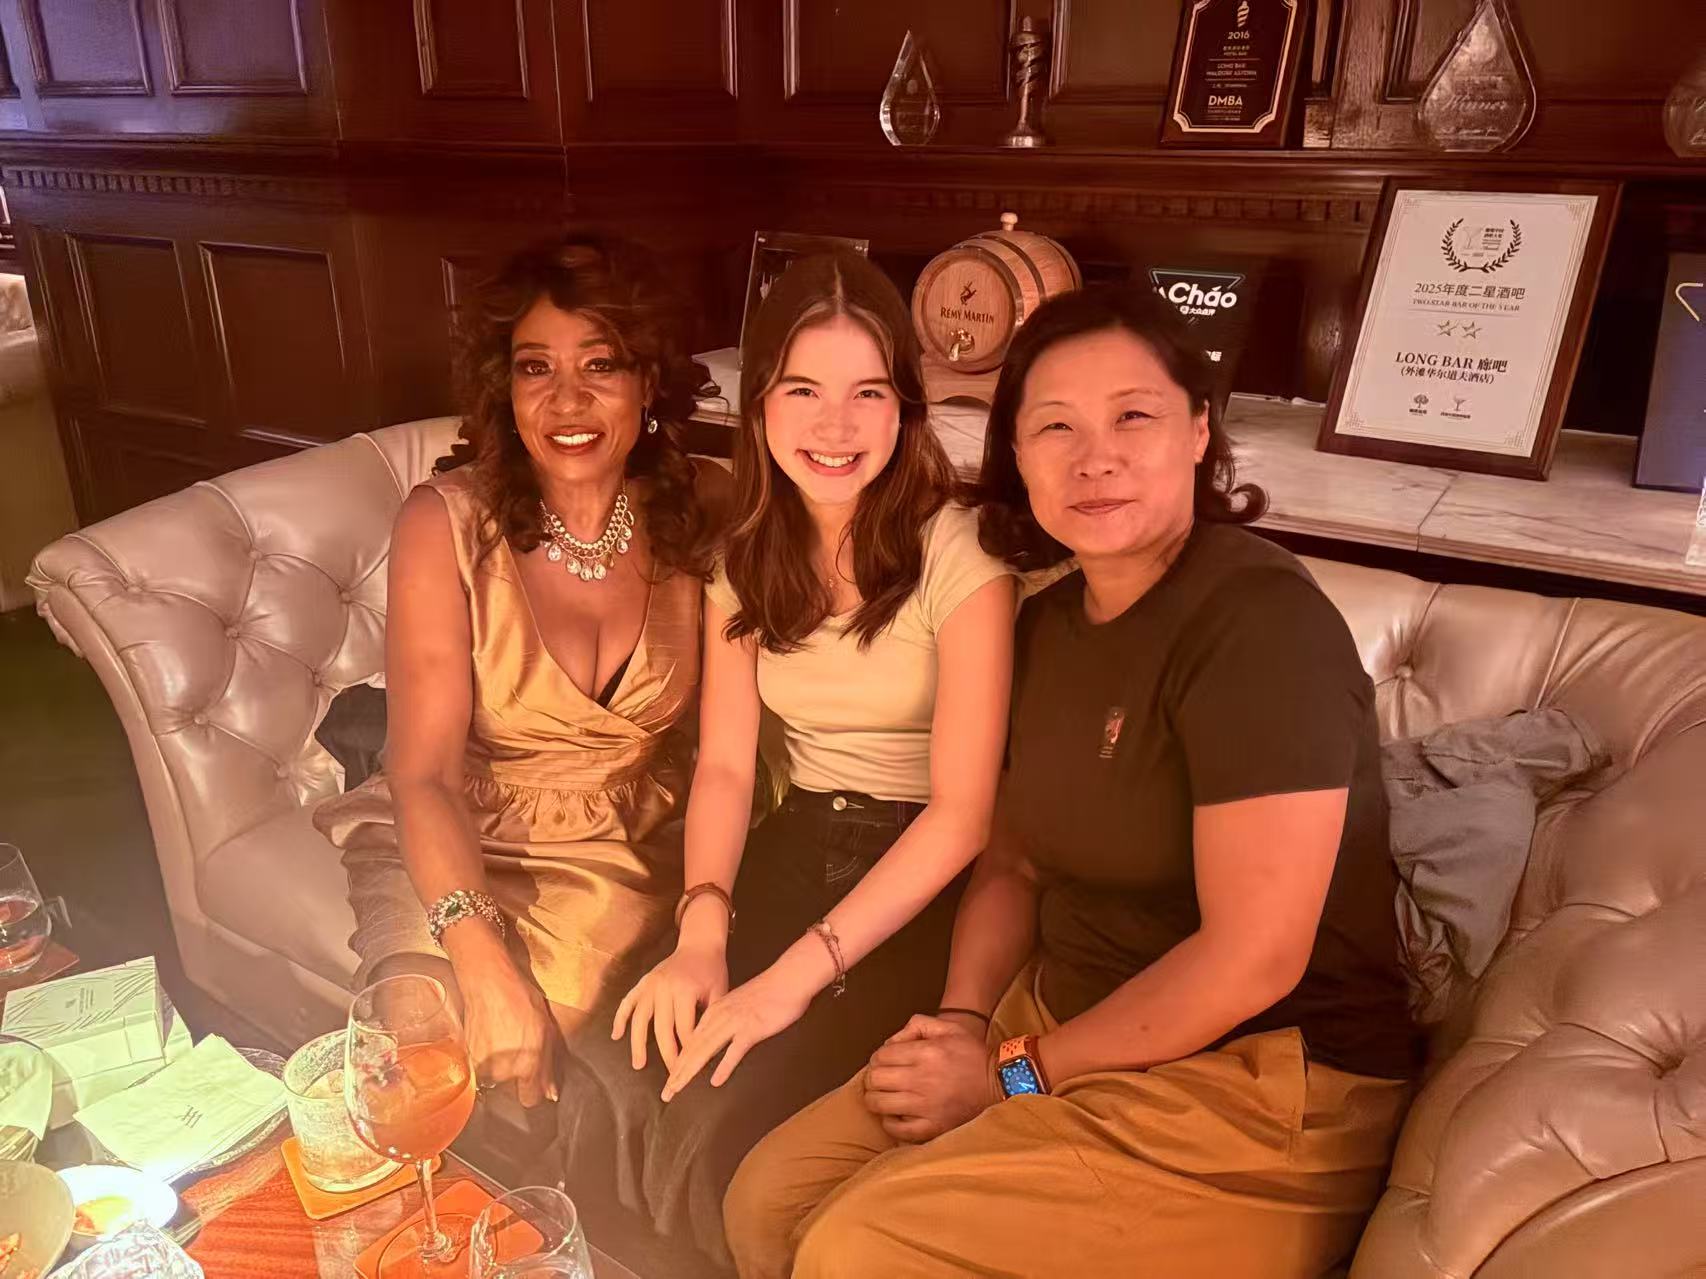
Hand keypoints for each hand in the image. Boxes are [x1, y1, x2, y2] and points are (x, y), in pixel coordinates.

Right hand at [457, 954, 558, 1107]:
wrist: (488, 984)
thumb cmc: (521, 1001)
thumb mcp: (547, 1030)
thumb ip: (548, 1066)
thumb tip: (551, 1093)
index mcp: (527, 1066)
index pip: (530, 1099)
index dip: (534, 1089)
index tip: (535, 1079)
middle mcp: (503, 1072)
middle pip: (511, 1090)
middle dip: (516, 1075)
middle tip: (518, 1049)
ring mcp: (482, 1067)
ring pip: (494, 1080)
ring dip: (499, 1068)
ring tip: (503, 1042)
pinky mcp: (467, 1059)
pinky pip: (480, 1069)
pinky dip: (485, 1059)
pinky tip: (491, 1038)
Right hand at [612, 939, 728, 1071]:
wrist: (700, 941)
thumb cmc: (713, 969)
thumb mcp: (720, 991)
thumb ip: (712, 1017)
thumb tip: (709, 1049)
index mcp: (685, 990)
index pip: (685, 1030)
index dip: (688, 1052)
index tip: (690, 1071)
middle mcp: (664, 988)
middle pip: (662, 1030)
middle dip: (667, 1056)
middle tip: (671, 1078)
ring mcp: (650, 985)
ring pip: (639, 1019)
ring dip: (637, 1044)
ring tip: (639, 1065)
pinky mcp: (642, 982)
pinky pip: (627, 1002)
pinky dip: (620, 1019)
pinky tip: (616, 1035)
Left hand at [659, 965, 811, 1101]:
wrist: (789, 977)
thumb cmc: (769, 991)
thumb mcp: (740, 1003)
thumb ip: (727, 1019)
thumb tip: (718, 1036)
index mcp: (716, 1010)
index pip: (691, 1040)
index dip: (678, 1061)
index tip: (670, 1080)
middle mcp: (720, 1016)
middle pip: (693, 1048)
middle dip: (677, 1072)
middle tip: (666, 1093)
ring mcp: (735, 1022)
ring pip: (706, 1049)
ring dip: (690, 1071)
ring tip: (678, 1088)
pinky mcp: (752, 1028)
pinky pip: (735, 1050)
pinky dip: (724, 1066)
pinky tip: (716, 1081)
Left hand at [861, 1015, 997, 1142]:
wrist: (999, 1084)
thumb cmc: (971, 1054)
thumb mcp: (948, 1028)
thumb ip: (917, 1025)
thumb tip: (891, 1042)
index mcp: (925, 1053)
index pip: (880, 1056)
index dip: (877, 1058)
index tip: (884, 1062)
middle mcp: (921, 1079)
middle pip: (875, 1079)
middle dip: (873, 1077)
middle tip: (881, 1079)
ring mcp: (925, 1106)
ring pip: (879, 1104)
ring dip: (875, 1099)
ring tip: (884, 1096)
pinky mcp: (931, 1127)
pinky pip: (896, 1129)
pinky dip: (889, 1122)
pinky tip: (895, 1114)